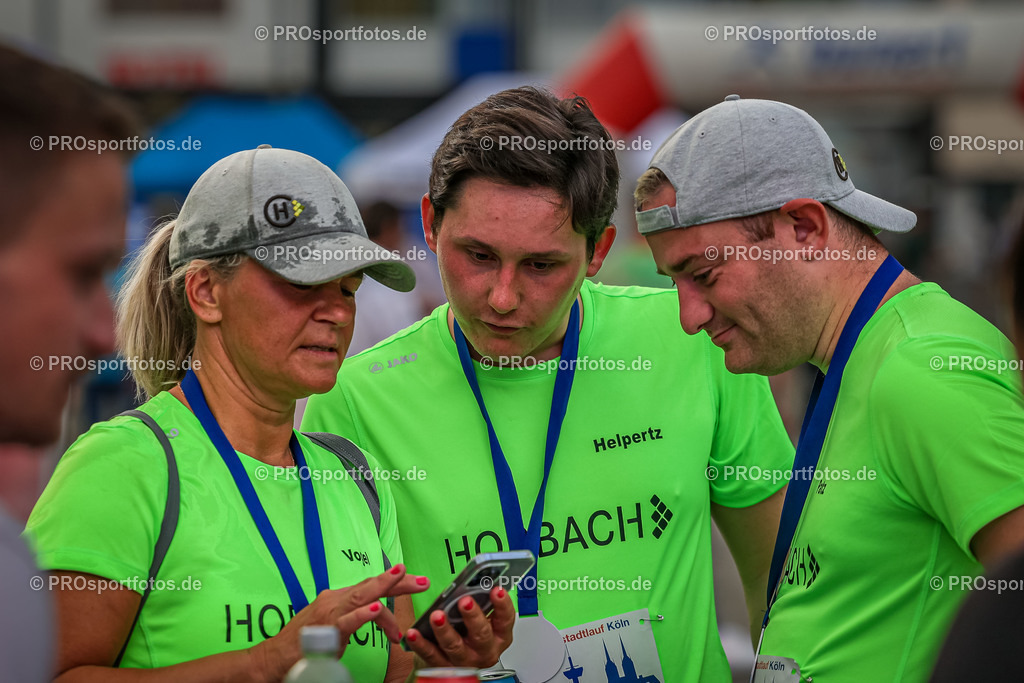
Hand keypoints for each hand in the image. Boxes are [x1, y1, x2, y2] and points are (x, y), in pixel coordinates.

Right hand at [252, 564, 429, 681]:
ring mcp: (328, 614)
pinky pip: (345, 621)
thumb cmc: (304, 644)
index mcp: (339, 599)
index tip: (417, 580)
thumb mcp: (335, 626)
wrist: (274, 659)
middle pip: (371, 586)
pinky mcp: (323, 631)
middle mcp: (334, 600)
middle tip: (422, 580)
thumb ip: (355, 617)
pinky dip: (361, 614)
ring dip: (382, 586)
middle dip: (398, 581)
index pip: (371, 586)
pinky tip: (375, 610)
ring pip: (360, 595)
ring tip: (401, 577)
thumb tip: (378, 613)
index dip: (395, 582)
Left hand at [403, 587, 514, 668]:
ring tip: (437, 615)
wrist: (453, 665)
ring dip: (445, 630)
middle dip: (473, 617)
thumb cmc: (469, 634)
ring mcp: (464, 660)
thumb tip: (475, 579)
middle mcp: (484, 650)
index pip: (505, 619)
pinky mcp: (443, 667)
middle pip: (481, 634)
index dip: (502, 605)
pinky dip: (422, 644)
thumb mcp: (481, 618)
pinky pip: (431, 655)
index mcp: (499, 635)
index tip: (496, 590)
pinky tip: (414, 632)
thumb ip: (480, 602)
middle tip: (465, 601)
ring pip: (455, 646)